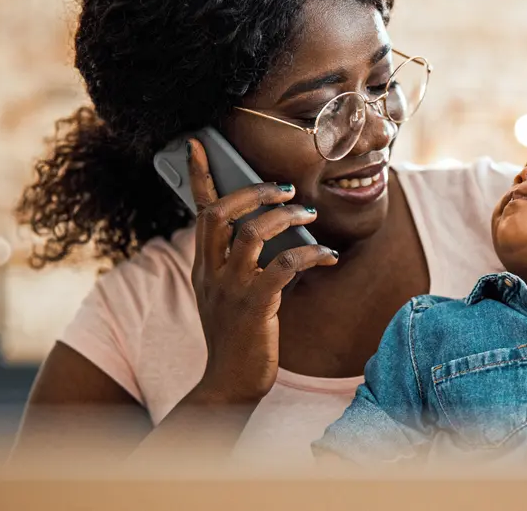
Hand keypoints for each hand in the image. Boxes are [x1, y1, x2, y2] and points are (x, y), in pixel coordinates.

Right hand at [186, 139, 337, 404]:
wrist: (229, 384)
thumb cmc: (237, 336)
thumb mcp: (227, 295)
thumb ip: (239, 263)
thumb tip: (272, 231)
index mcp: (203, 266)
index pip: (198, 212)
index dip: (199, 175)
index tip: (199, 144)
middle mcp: (211, 272)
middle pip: (220, 214)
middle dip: (253, 192)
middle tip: (284, 190)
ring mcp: (230, 289)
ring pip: (252, 232)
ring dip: (286, 217)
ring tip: (309, 216)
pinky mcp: (255, 306)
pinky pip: (285, 265)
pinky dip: (310, 255)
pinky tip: (328, 257)